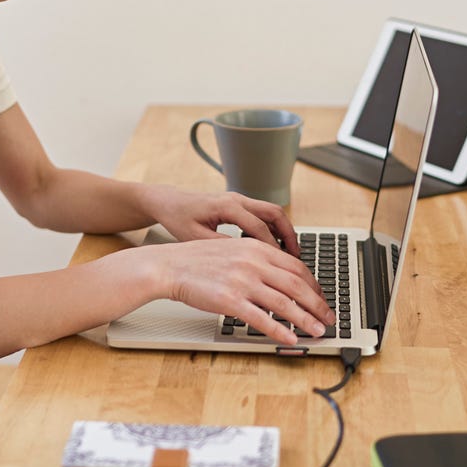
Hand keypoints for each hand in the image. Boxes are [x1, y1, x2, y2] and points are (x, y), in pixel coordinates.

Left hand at [142, 185, 299, 254]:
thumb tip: (245, 262)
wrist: (168, 202)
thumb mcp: (196, 238)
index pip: (259, 228)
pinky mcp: (237, 204)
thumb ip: (221, 247)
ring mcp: (239, 199)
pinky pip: (263, 214)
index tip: (282, 267)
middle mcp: (237, 199)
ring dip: (284, 231)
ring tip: (292, 254)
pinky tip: (274, 246)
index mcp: (227, 206)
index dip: (273, 248)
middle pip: (274, 213)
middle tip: (298, 258)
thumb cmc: (178, 218)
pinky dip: (273, 228)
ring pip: (272, 211)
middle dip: (289, 235)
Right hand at [144, 236, 334, 343]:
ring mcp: (243, 281)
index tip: (321, 297)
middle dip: (317, 304)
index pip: (296, 267)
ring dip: (306, 320)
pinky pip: (261, 319)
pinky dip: (280, 331)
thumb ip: (258, 260)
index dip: (314, 285)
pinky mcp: (230, 300)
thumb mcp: (234, 250)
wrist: (170, 265)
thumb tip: (281, 278)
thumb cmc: (198, 260)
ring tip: (317, 332)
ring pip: (284, 303)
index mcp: (257, 249)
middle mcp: (254, 262)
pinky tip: (290, 339)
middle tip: (328, 318)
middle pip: (297, 285)